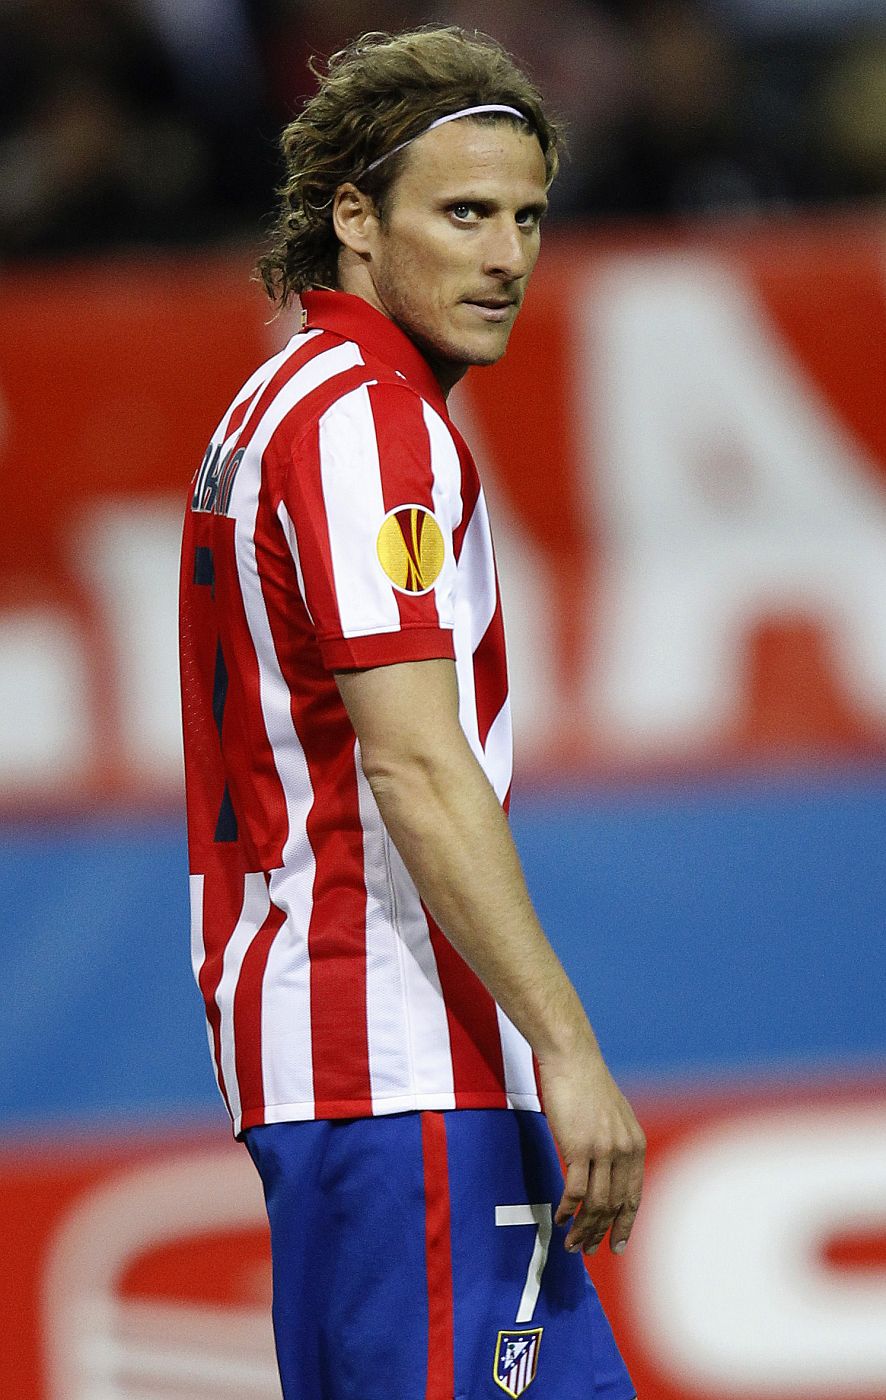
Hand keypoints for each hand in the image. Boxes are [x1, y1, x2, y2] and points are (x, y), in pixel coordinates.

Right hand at [538, 1046, 645, 1255]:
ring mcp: (602, 1150)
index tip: (617, 1246)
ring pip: (594, 1203)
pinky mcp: (577, 1147)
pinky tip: (559, 1218)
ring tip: (571, 1244)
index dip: (625, 1224)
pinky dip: (567, 1209)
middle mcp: (624, 1151)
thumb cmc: (588, 1085)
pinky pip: (574, 1190)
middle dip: (600, 1233)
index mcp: (635, 1145)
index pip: (634, 1196)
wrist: (572, 1060)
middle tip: (586, 1251)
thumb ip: (617, 1145)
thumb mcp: (614, 1117)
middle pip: (613, 1205)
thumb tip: (610, 1172)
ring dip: (583, 1228)